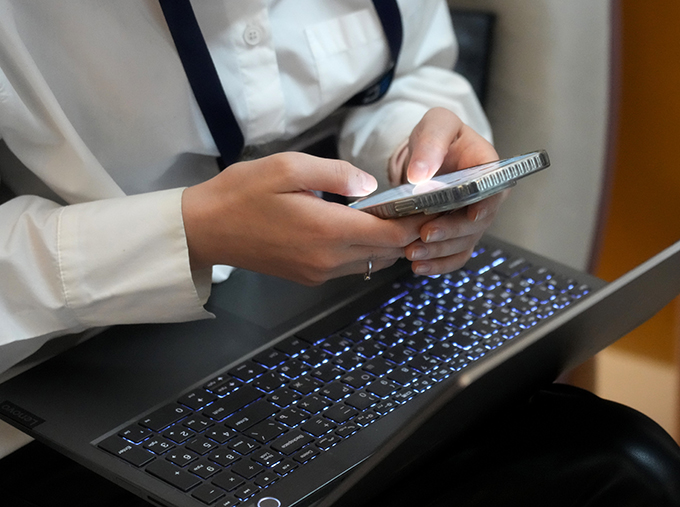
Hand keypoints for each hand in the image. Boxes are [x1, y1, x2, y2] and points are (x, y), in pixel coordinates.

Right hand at [182, 152, 430, 284]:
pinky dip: (367, 250)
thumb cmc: (242, 192)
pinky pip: (352, 267)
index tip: (432, 204)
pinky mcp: (310, 277)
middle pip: (388, 252)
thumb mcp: (288, 167)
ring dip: (389, 243)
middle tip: (421, 207)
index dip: (416, 222)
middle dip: (409, 232)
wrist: (204, 229)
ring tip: (397, 215)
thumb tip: (371, 187)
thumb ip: (337, 173)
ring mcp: (319, 273)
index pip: (392, 235)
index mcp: (327, 231)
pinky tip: (364, 228)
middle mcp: (328, 260)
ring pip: (373, 262)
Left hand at [402, 108, 506, 274]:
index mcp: (489, 167)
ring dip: (439, 251)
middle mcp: (486, 197)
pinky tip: (418, 266)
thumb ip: (430, 143)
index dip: (485, 205)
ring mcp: (473, 219)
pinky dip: (438, 264)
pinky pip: (454, 255)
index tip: (471, 215)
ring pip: (463, 243)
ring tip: (413, 252)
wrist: (429, 155)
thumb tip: (420, 174)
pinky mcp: (458, 235)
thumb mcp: (436, 124)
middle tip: (426, 234)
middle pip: (476, 222)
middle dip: (451, 231)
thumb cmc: (439, 136)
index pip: (494, 189)